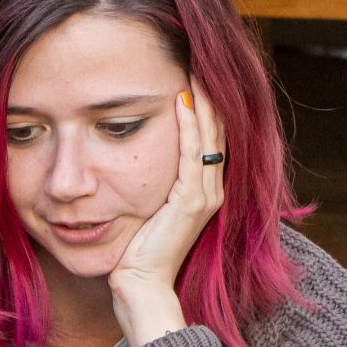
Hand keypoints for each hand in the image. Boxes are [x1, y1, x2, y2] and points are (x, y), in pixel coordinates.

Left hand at [109, 78, 225, 346]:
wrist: (139, 287)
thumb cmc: (136, 250)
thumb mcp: (145, 207)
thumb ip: (149, 182)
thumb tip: (131, 154)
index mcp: (201, 190)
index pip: (208, 137)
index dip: (205, 105)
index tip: (193, 72)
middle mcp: (210, 190)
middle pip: (215, 131)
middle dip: (208, 94)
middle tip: (198, 59)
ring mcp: (204, 197)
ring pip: (208, 137)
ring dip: (202, 101)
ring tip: (194, 69)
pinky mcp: (191, 204)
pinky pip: (193, 155)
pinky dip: (189, 126)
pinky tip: (181, 102)